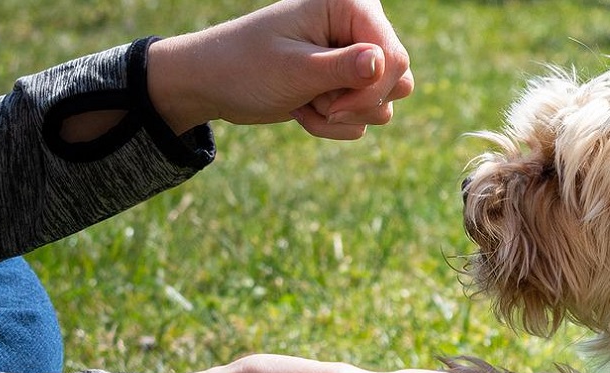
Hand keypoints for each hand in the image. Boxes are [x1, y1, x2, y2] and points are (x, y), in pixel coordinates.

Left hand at [147, 0, 413, 139]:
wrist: (211, 83)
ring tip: (305, 104)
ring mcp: (353, 55)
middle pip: (398, 78)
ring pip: (384, 101)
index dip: (370, 89)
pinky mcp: (345, 82)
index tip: (333, 108)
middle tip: (318, 105)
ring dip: (343, 116)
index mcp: (348, 6)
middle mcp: (357, 26)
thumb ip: (342, 68)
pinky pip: (365, 116)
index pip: (393, 56)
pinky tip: (303, 109)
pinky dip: (334, 123)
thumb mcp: (293, 70)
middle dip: (357, 104)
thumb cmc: (245, 67)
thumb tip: (382, 62)